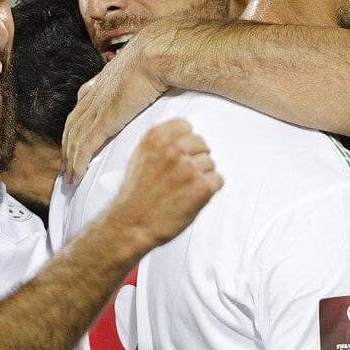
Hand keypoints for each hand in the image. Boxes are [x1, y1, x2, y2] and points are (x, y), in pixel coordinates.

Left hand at [63, 28, 169, 184]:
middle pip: (73, 125)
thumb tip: (154, 83)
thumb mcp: (146, 68)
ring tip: (70, 177)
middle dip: (67, 146)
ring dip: (69, 159)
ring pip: (74, 139)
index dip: (77, 126)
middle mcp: (94, 95)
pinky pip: (84, 146)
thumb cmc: (160, 57)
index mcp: (104, 83)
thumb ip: (142, 80)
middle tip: (67, 165)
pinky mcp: (103, 120)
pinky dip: (78, 163)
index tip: (75, 140)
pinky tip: (77, 175)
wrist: (157, 54)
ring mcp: (96, 108)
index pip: (83, 108)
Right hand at [108, 119, 221, 247]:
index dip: (186, 142)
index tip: (183, 152)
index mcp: (156, 138)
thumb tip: (184, 137)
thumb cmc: (135, 196)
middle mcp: (174, 149)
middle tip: (183, 177)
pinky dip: (209, 191)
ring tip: (183, 190)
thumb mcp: (139, 158)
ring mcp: (189, 167)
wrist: (132, 224)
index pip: (186, 126)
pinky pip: (218, 180)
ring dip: (202, 177)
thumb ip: (161, 144)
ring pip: (210, 164)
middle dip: (196, 159)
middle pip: (202, 144)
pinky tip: (192, 198)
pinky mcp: (201, 186)